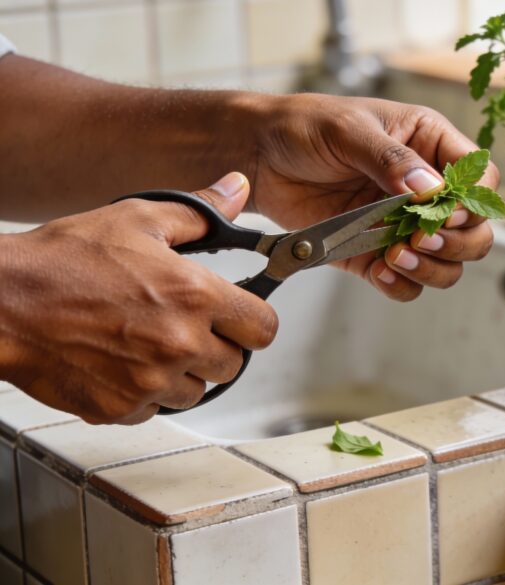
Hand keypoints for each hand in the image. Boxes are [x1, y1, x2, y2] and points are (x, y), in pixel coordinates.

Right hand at [0, 174, 277, 423]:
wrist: (0, 304)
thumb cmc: (61, 262)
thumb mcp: (136, 219)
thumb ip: (199, 212)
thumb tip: (236, 191)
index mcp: (194, 296)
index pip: (264, 328)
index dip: (252, 321)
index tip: (239, 317)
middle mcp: (180, 344)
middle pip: (233, 364)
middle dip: (216, 346)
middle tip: (183, 325)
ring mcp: (151, 382)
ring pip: (196, 391)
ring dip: (181, 372)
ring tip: (145, 342)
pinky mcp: (121, 409)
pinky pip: (154, 409)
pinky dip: (144, 392)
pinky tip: (120, 361)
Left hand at [250, 95, 497, 301]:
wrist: (259, 157)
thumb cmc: (304, 127)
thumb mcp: (349, 130)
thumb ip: (391, 158)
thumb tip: (430, 188)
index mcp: (431, 145)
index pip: (481, 178)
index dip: (472, 201)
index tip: (443, 211)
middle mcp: (426, 190)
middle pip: (476, 230)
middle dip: (458, 241)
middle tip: (422, 239)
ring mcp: (403, 225)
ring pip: (450, 262)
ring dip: (433, 267)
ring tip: (396, 255)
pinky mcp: (377, 254)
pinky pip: (408, 282)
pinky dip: (403, 285)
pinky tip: (381, 270)